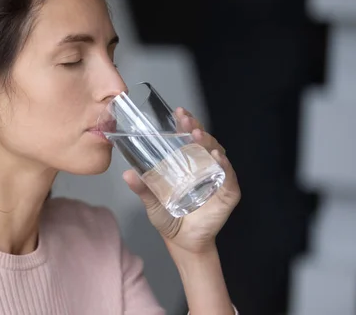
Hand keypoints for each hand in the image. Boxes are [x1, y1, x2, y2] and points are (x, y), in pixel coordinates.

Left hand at [122, 107, 240, 253]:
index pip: (188, 138)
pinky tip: (217, 158)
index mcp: (187, 162)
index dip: (185, 124)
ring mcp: (218, 178)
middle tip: (186, 121)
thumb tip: (127, 174)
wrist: (182, 242)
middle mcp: (204, 166)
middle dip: (196, 128)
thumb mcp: (152, 201)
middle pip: (204, 142)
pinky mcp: (228, 193)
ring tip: (197, 136)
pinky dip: (225, 167)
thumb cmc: (168, 217)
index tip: (178, 112)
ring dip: (209, 143)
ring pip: (217, 154)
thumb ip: (143, 187)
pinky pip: (229, 177)